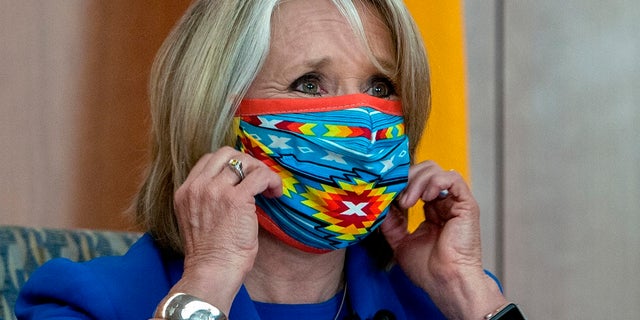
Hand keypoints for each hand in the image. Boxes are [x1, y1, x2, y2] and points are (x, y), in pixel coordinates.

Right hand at [166, 146, 281, 313]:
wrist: (211, 272)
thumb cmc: (210, 255)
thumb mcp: (199, 219)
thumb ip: (210, 200)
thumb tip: (238, 186)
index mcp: (186, 191)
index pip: (209, 160)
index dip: (230, 165)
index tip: (243, 178)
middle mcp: (198, 187)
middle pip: (226, 153)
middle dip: (246, 163)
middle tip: (257, 180)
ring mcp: (216, 191)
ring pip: (245, 162)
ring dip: (261, 172)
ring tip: (269, 189)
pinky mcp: (236, 199)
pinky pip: (260, 176)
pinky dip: (272, 181)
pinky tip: (275, 193)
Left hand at [381, 161, 504, 318]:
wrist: (445, 282)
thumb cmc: (429, 270)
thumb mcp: (400, 241)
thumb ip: (391, 223)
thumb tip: (381, 206)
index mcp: (432, 211)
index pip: (416, 182)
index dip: (400, 183)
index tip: (386, 192)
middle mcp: (444, 204)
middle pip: (425, 171)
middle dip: (406, 179)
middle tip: (397, 196)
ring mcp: (455, 203)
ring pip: (435, 171)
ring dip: (416, 182)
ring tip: (408, 202)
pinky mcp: (466, 205)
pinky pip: (451, 178)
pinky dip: (435, 182)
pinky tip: (425, 197)